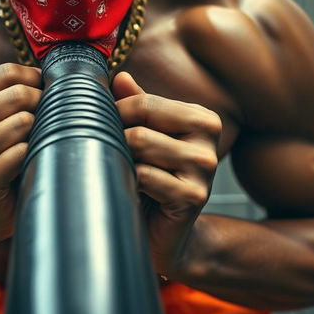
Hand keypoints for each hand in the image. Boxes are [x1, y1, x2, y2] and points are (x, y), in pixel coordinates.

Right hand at [0, 63, 41, 242]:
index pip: (7, 72)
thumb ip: (12, 86)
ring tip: (30, 143)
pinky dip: (32, 154)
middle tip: (41, 121)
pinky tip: (25, 163)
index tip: (42, 93)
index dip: (35, 81)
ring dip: (37, 132)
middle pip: (18, 95)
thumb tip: (54, 68)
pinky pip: (23, 152)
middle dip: (41, 105)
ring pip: (24, 122)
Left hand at [112, 72, 220, 276]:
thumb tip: (119, 77)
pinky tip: (134, 192)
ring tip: (125, 173)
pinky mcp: (194, 196)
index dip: (116, 115)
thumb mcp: (145, 139)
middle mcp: (209, 138)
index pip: (144, 102)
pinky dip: (130, 182)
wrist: (164, 235)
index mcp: (201, 118)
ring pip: (141, 144)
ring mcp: (205, 167)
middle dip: (118, 137)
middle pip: (142, 120)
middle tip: (112, 155)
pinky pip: (145, 175)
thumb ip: (136, 107)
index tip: (105, 130)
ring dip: (122, 160)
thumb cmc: (151, 183)